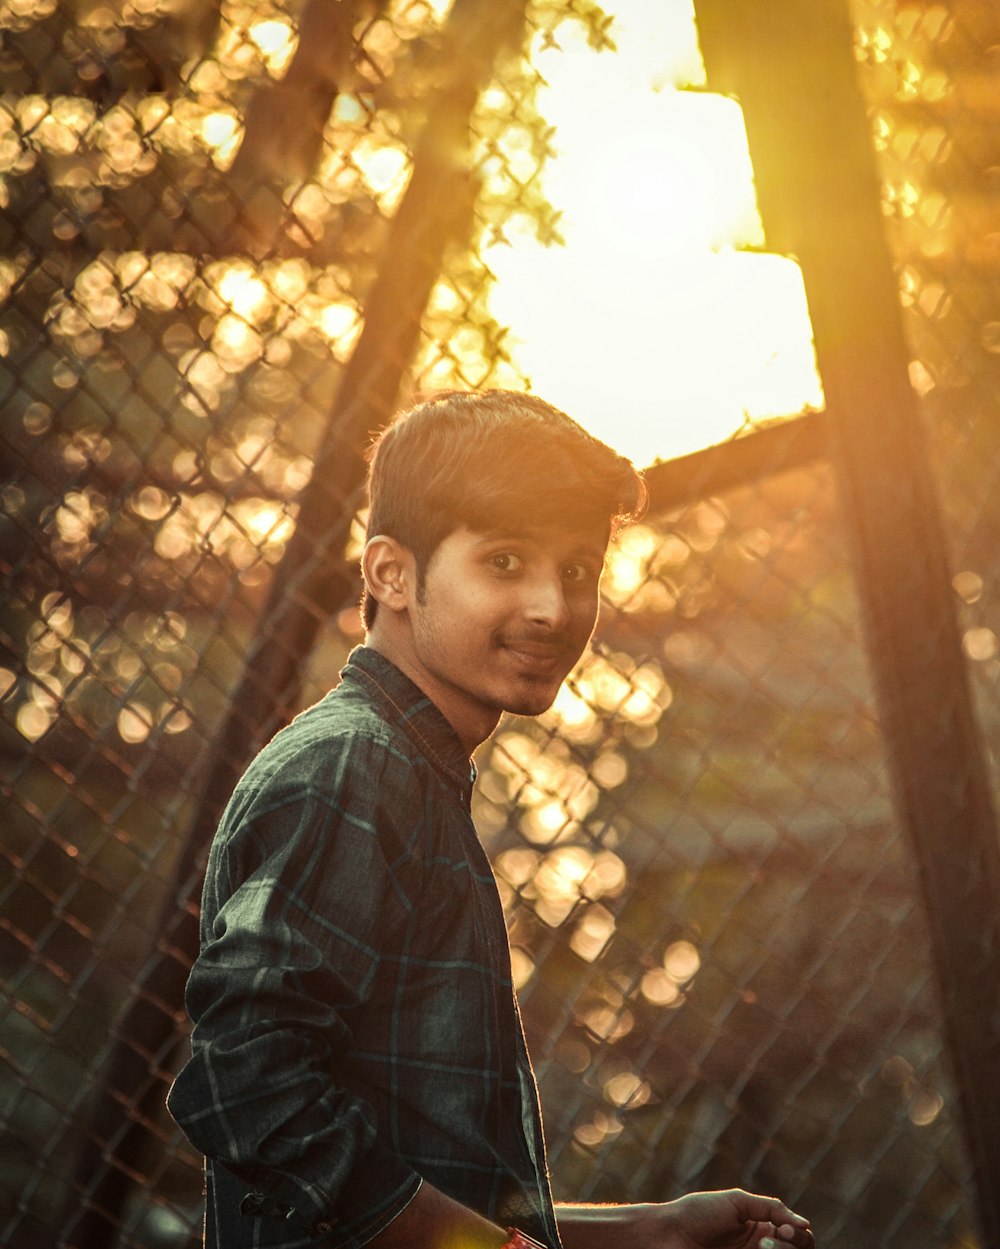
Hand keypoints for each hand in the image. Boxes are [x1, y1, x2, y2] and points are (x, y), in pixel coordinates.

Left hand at [656, 1189, 813, 1248]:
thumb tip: (805, 1224)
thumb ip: (771, 1209)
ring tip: (760, 1248)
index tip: (782, 1228)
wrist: (667, 1235)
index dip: (799, 1235)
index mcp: (763, 1229)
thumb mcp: (736, 1202)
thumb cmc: (698, 1214)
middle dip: (791, 1247)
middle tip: (766, 1241)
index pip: (800, 1237)